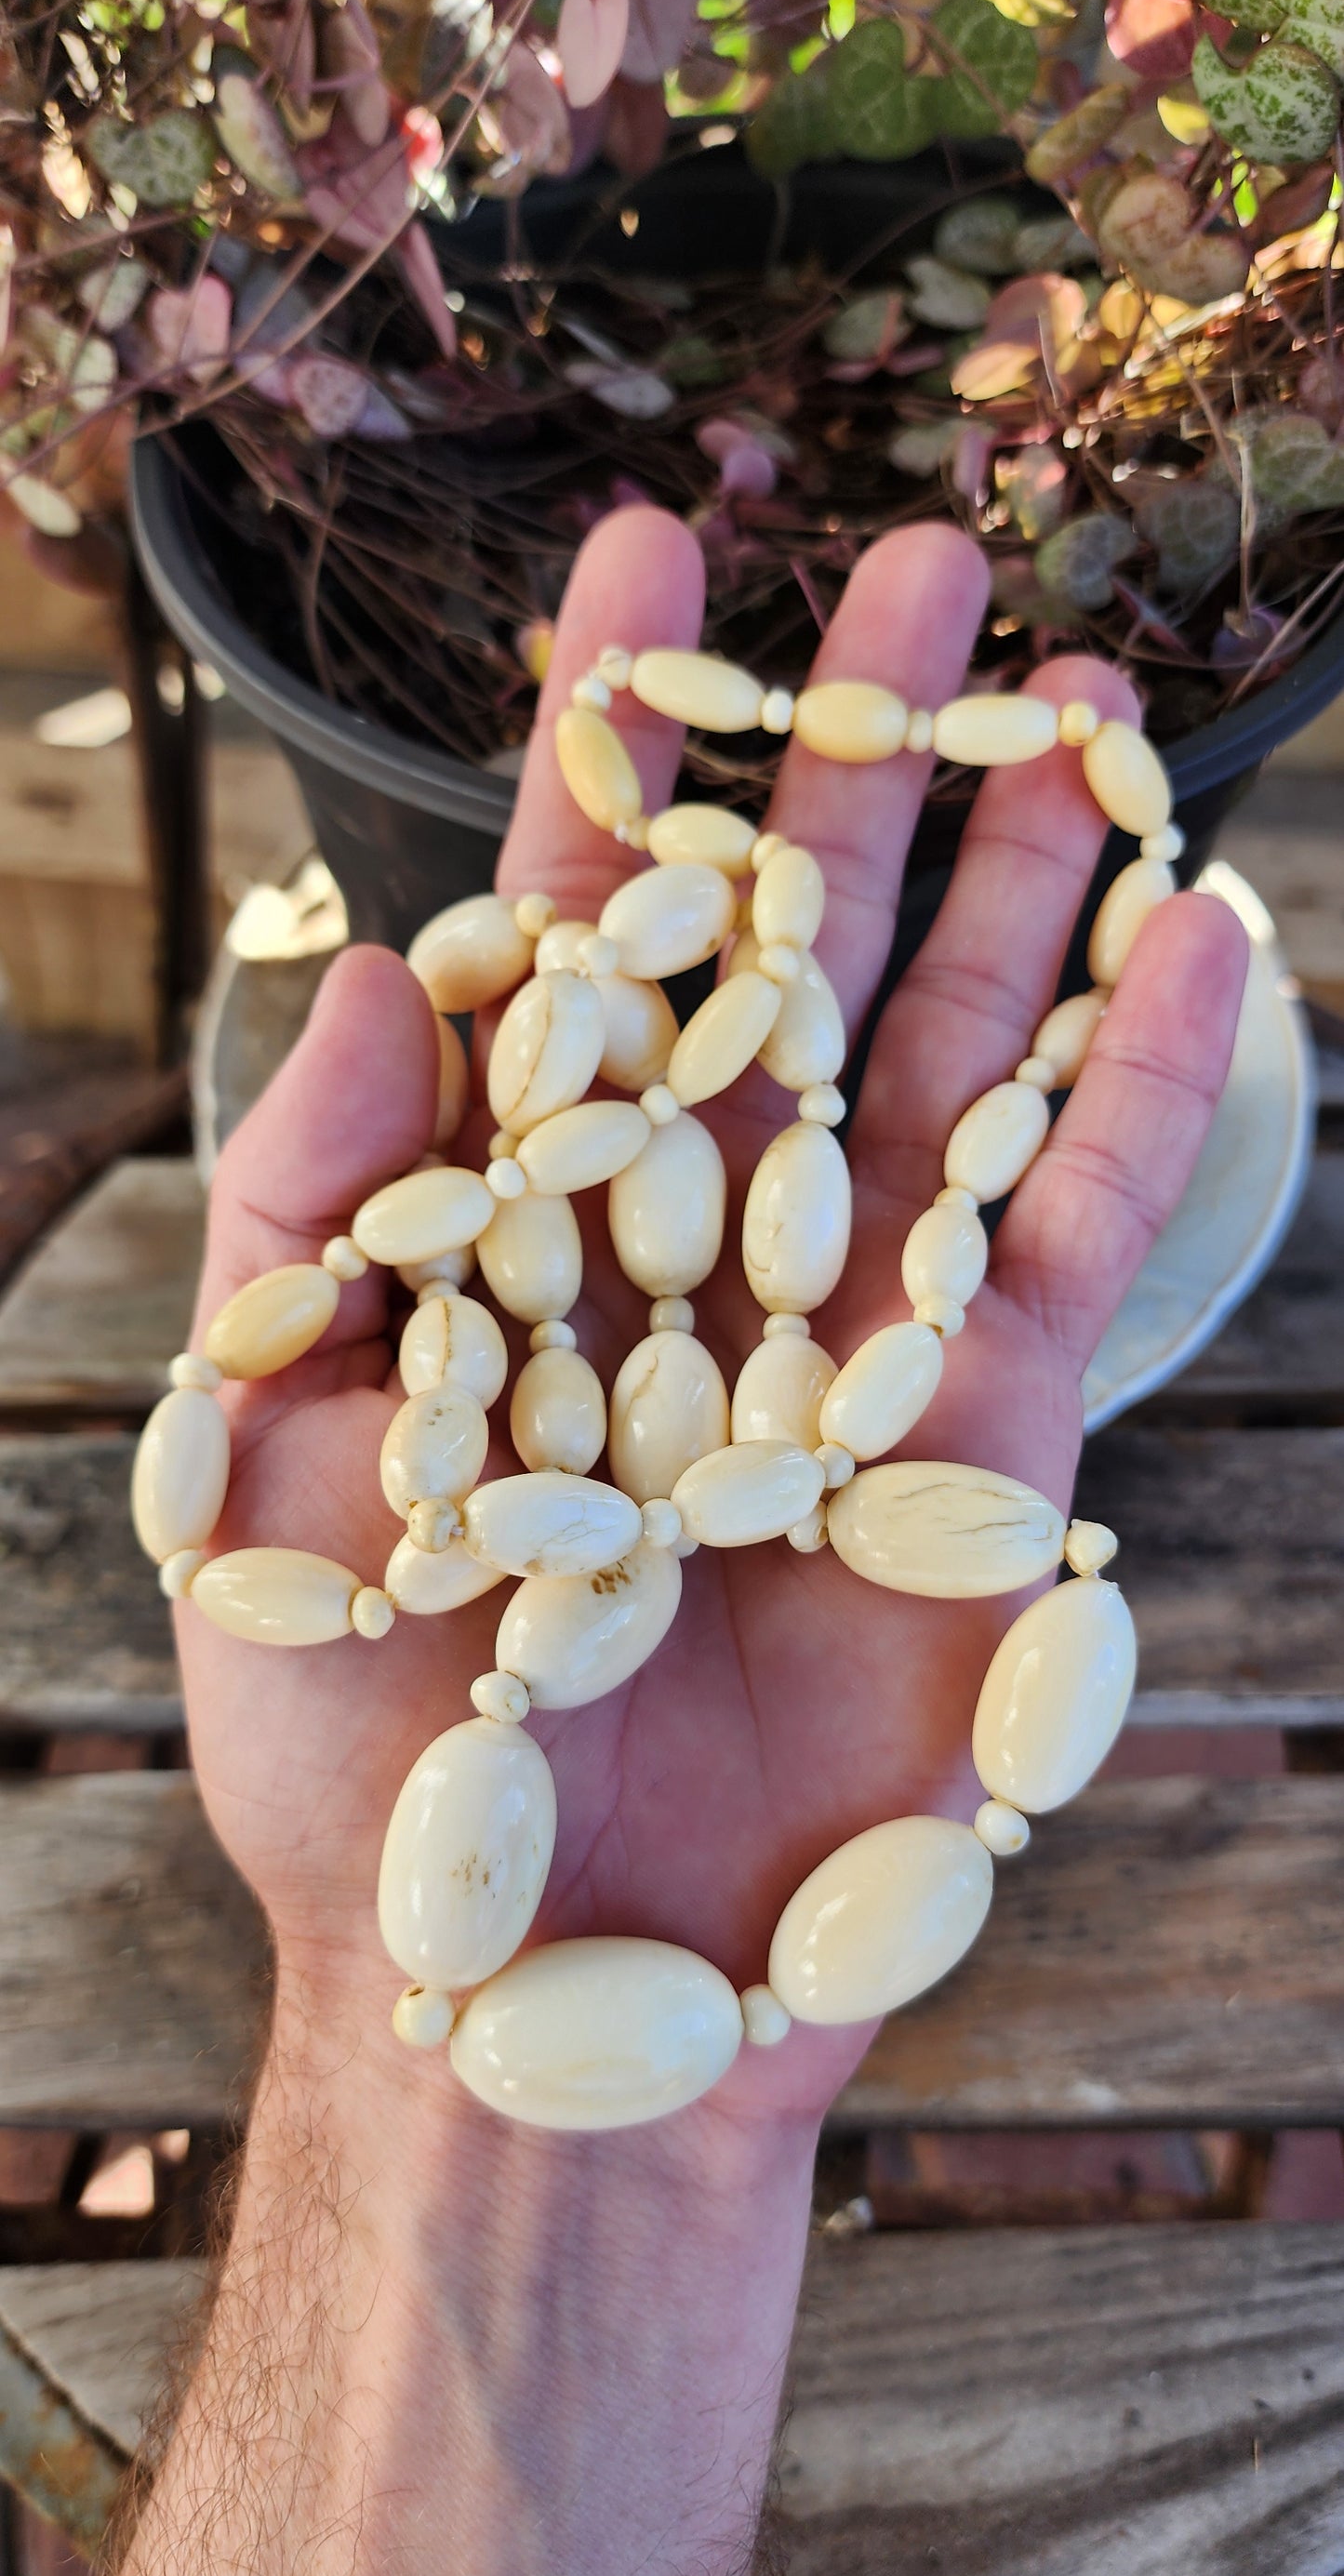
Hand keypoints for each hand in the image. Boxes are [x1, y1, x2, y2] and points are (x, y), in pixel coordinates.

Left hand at [181, 506, 1246, 2146]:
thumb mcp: (252, 1476)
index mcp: (510, 1243)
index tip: (653, 555)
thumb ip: (309, 1214)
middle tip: (926, 563)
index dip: (610, 753)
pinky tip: (1195, 931)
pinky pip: (1076, 1238)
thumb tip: (371, 975)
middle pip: (793, 963)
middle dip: (856, 759)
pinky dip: (1144, 1090)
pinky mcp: (980, 1457)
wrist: (536, 2020)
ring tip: (1085, 700)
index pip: (566, 951)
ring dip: (1023, 881)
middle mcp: (687, 1262)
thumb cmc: (357, 1775)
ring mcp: (842, 1348)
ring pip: (954, 1064)